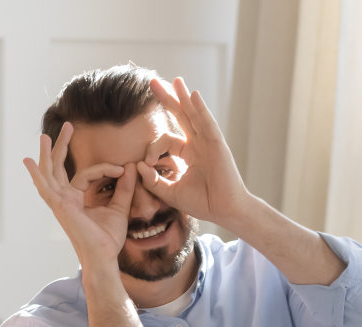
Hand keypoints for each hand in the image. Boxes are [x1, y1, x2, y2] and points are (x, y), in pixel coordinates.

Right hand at [23, 122, 136, 267]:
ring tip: (45, 137)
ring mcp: (60, 202)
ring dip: (48, 154)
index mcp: (77, 199)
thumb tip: (131, 166)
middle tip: (68, 126)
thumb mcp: (120, 207)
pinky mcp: (60, 206)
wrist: (103, 256)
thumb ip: (124, 187)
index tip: (123, 169)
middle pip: (60, 168)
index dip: (106, 168)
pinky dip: (37, 174)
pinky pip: (46, 187)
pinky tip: (29, 162)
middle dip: (63, 146)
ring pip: (50, 173)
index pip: (88, 174)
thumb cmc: (108, 239)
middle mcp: (65, 199)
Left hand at [137, 76, 249, 226]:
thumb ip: (153, 181)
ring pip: (193, 114)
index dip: (152, 148)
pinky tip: (192, 95)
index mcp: (188, 154)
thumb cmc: (202, 202)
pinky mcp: (217, 144)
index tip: (146, 162)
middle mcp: (198, 143)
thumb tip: (137, 165)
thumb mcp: (170, 192)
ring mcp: (208, 142)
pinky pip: (207, 123)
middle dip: (167, 99)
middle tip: (152, 82)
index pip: (166, 139)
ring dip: (183, 96)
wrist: (224, 211)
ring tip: (174, 80)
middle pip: (180, 116)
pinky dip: (200, 108)